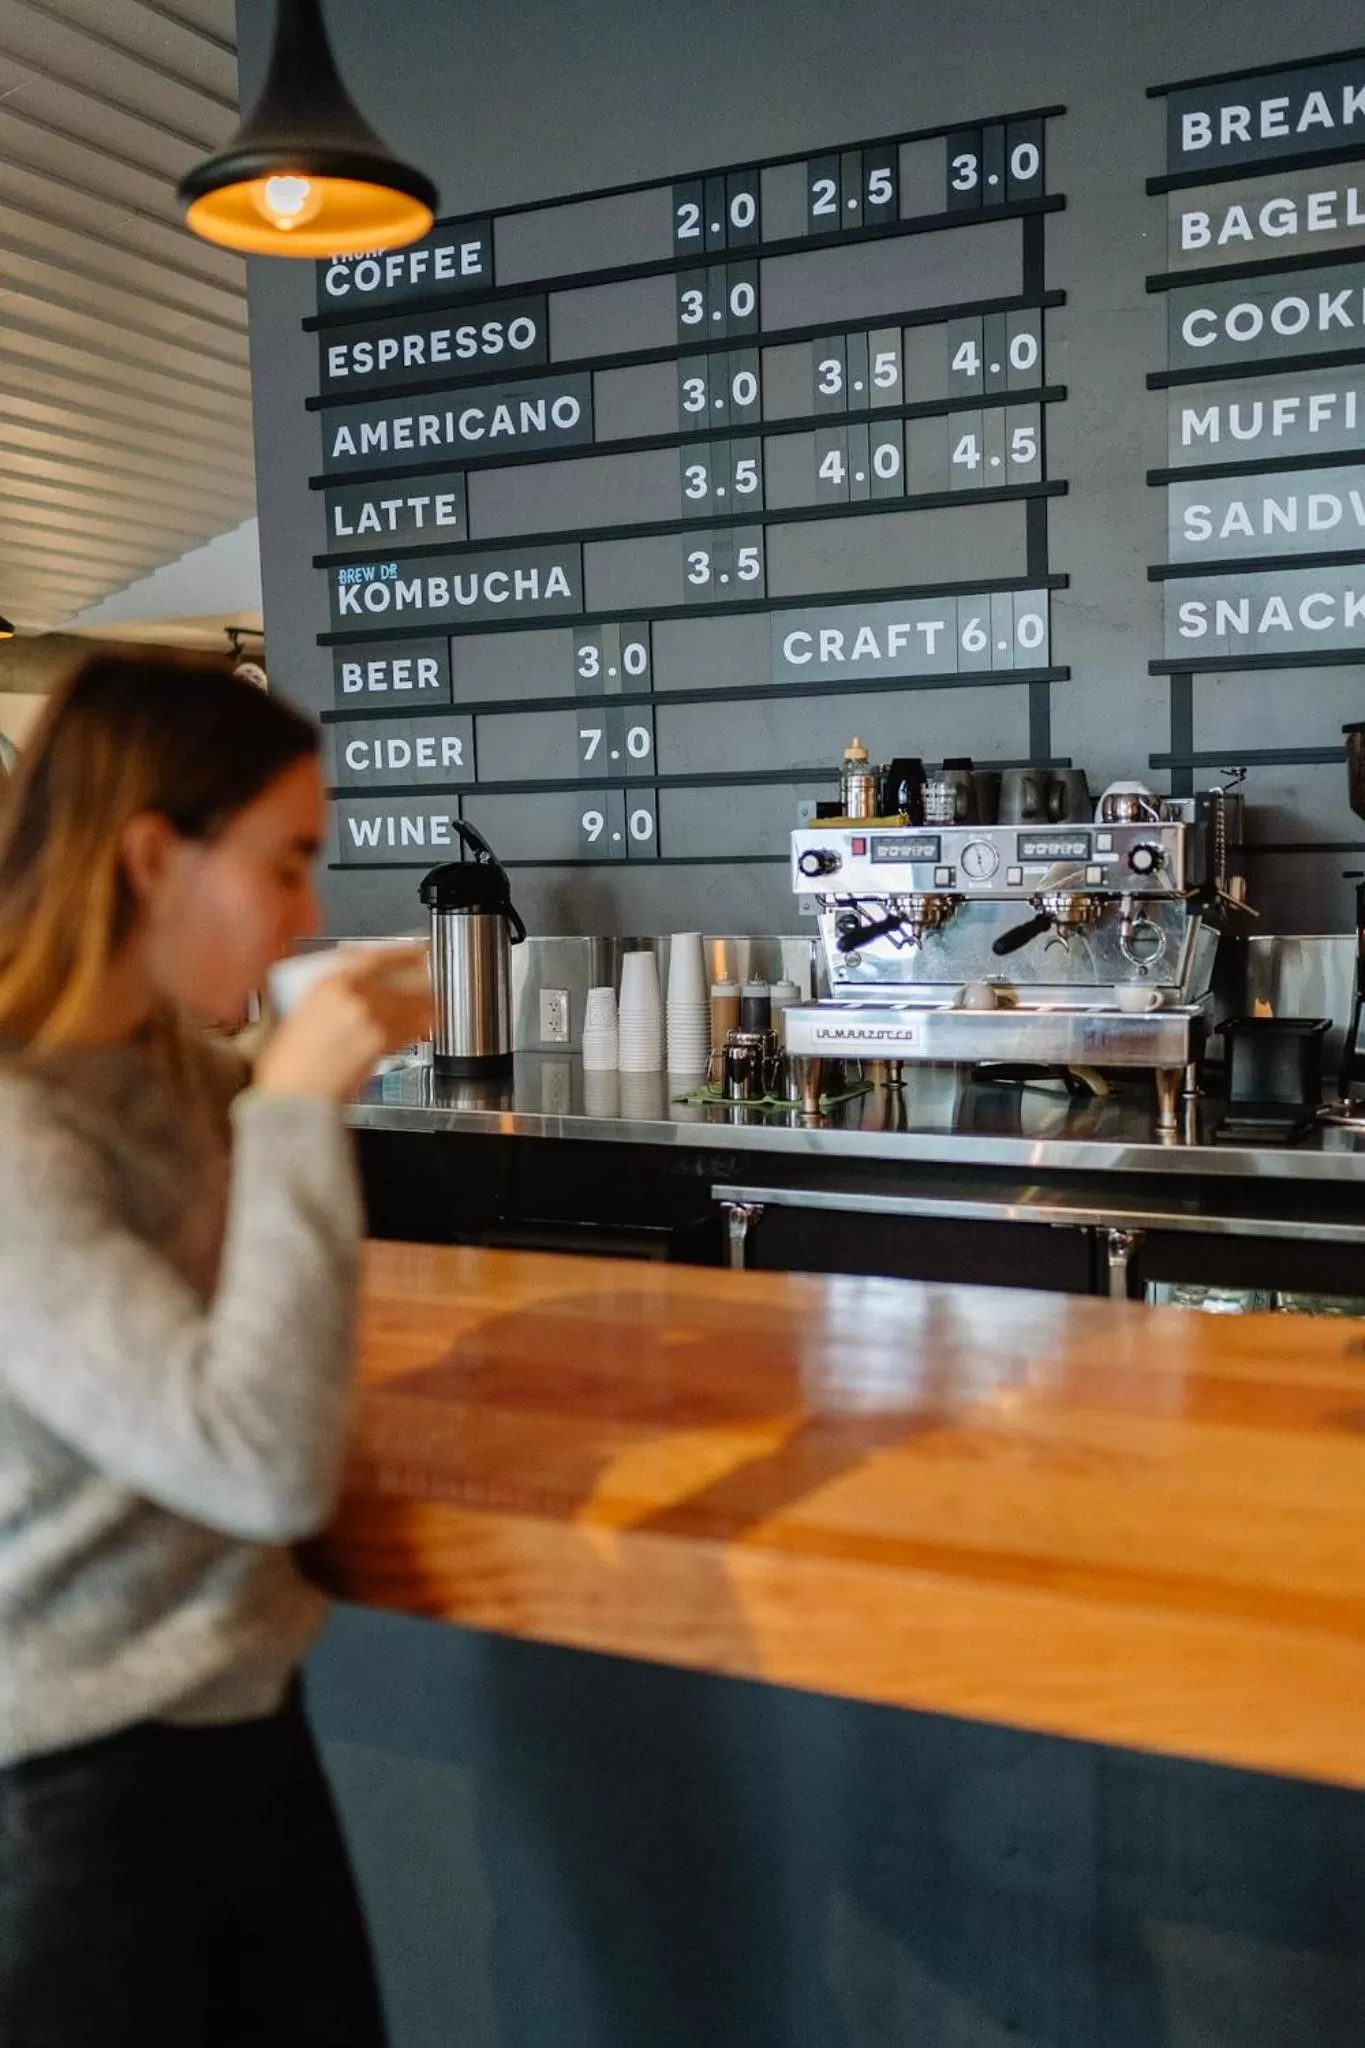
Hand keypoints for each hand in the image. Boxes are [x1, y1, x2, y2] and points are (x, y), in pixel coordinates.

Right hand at [255, 945, 431, 1102]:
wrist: (295, 1097)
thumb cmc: (288, 1066)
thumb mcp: (296, 1018)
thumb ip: (326, 1001)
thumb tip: (348, 994)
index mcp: (327, 985)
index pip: (374, 957)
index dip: (400, 952)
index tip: (414, 951)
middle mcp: (353, 997)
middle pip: (400, 979)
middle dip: (418, 979)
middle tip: (426, 977)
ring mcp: (371, 1020)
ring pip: (412, 1003)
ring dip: (425, 1002)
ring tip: (431, 1003)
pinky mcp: (382, 1045)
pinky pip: (412, 1028)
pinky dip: (421, 1024)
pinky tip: (424, 1024)